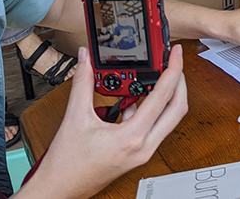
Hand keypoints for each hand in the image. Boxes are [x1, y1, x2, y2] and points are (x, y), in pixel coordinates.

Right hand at [19, 46, 187, 198]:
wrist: (59, 189)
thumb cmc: (66, 164)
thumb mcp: (75, 117)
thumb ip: (83, 83)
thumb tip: (86, 60)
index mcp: (132, 137)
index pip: (163, 97)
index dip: (173, 70)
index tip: (175, 54)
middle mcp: (144, 147)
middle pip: (177, 109)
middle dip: (180, 82)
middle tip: (173, 63)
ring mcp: (143, 152)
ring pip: (168, 119)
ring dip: (167, 97)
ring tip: (158, 76)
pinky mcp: (138, 154)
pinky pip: (154, 128)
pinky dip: (151, 110)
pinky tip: (136, 98)